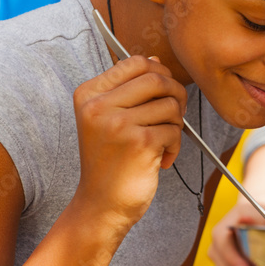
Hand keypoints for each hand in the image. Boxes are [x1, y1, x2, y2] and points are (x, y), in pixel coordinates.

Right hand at [73, 55, 185, 226]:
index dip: (159, 73)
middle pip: (157, 78)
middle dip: (175, 95)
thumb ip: (129, 88)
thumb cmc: (110, 161)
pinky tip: (160, 159)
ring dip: (175, 125)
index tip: (163, 94)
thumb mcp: (108, 119)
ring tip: (162, 142)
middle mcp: (99, 106)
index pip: (136, 62)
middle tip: (174, 116)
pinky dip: (175, 146)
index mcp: (89, 94)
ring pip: (170, 105)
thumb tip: (155, 60)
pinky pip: (175, 130)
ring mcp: (118, 124)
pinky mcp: (140, 143)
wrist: (101, 205)